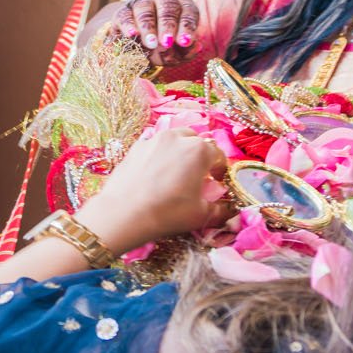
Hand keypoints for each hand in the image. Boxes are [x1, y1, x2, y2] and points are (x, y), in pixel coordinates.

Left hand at [76, 128, 231, 252]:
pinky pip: (154, 145)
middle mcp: (177, 137)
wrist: (124, 212)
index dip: (220, 170)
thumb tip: (227, 210)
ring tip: (176, 171)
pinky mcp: (135, 146)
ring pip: (174, 138)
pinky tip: (155, 172)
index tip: (217, 182)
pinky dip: (160, 154)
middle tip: (198, 175)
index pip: (218, 155)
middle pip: (196, 141)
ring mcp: (154, 139)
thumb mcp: (201, 215)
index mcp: (199, 150)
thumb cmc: (168, 212)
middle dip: (200, 156)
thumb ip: (219, 210)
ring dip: (180, 151)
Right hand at [101, 0, 199, 69]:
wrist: (138, 42)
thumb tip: (195, 47)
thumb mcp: (179, 50)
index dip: (187, 27)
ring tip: (151, 44)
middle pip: (167, 6)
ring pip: (145, 8)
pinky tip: (132, 35)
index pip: (188, 12)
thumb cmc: (166, 45)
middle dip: (167, 25)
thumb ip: (187, 51)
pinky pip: (125, 15)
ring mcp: (142, 2)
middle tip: (167, 42)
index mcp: (182, 4)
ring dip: (148, 26)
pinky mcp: (123, 11)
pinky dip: (128, 25)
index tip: (185, 42)